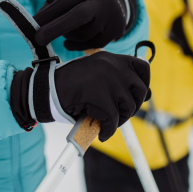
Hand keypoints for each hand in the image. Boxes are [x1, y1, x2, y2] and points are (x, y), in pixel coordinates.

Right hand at [10, 51, 150, 140]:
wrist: (46, 89)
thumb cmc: (69, 84)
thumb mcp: (95, 73)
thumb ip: (116, 77)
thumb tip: (146, 95)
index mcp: (111, 58)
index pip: (143, 67)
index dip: (144, 84)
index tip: (137, 96)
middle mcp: (113, 66)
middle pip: (140, 91)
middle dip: (132, 107)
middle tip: (120, 115)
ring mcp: (107, 81)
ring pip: (128, 108)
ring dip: (120, 120)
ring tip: (107, 123)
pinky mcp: (100, 97)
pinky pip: (113, 121)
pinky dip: (109, 131)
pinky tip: (102, 133)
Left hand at [33, 0, 136, 50]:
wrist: (116, 1)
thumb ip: (56, 0)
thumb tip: (38, 19)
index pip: (66, 0)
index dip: (48, 13)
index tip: (32, 23)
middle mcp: (103, 1)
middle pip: (78, 16)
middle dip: (55, 29)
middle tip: (38, 39)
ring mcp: (111, 18)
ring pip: (83, 34)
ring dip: (67, 35)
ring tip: (63, 30)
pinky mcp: (115, 32)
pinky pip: (90, 44)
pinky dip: (75, 45)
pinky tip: (69, 40)